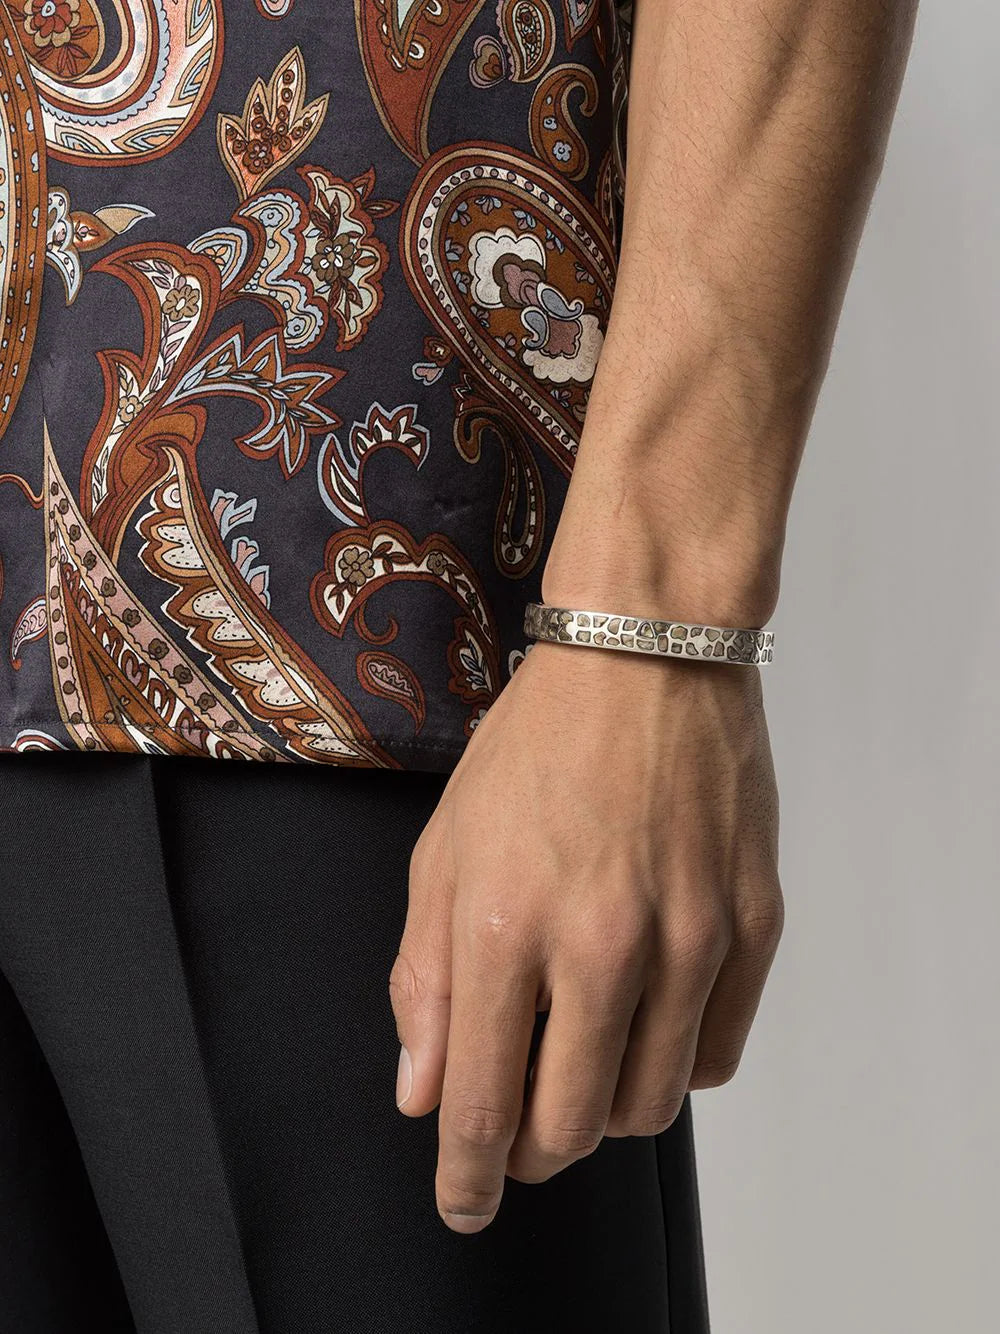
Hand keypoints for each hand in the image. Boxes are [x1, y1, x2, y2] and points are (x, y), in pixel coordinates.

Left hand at [389, 638, 783, 1232]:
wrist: (645, 659)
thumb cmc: (534, 749)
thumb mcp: (445, 850)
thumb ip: (426, 981)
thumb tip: (424, 1094)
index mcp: (505, 924)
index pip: (483, 1104)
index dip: (467, 1177)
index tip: (464, 1203)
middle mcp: (603, 944)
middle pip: (571, 1128)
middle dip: (532, 1151)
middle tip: (518, 1120)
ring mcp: (691, 939)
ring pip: (649, 1105)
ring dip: (602, 1105)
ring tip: (581, 1050)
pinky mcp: (753, 927)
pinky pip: (716, 1056)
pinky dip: (673, 1062)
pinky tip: (647, 1015)